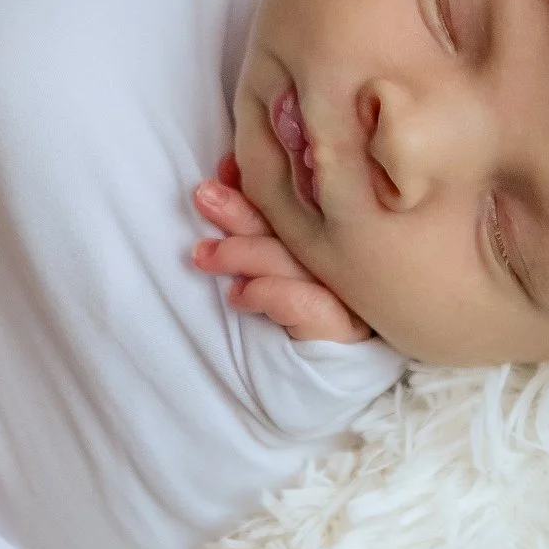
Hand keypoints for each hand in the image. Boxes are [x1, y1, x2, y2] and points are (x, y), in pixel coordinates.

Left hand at [189, 152, 373, 343]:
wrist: (324, 380)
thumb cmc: (298, 310)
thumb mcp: (272, 261)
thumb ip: (259, 219)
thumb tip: (226, 170)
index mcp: (334, 236)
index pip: (295, 202)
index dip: (257, 183)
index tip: (224, 168)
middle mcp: (344, 258)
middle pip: (293, 228)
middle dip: (242, 209)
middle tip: (203, 195)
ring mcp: (346, 292)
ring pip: (292, 261)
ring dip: (242, 252)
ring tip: (202, 255)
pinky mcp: (341, 328)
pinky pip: (303, 302)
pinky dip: (266, 294)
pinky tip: (238, 296)